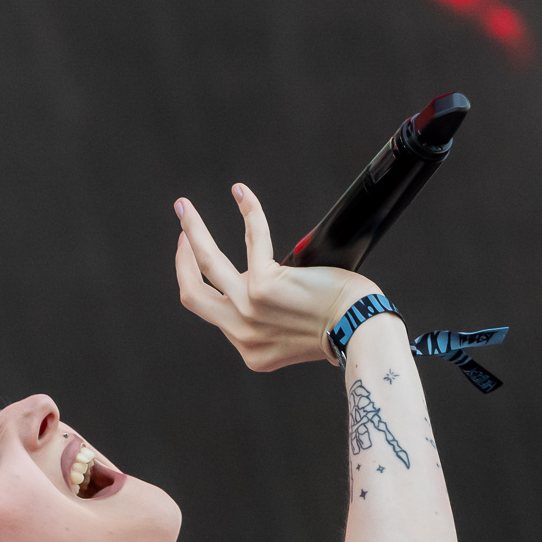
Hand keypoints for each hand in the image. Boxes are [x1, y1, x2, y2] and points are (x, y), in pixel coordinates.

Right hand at [172, 184, 379, 371]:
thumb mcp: (294, 336)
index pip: (214, 314)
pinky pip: (252, 237)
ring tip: (184, 207)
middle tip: (182, 232)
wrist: (360, 331)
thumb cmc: (340, 327)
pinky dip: (248, 210)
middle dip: (181, 260)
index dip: (203, 285)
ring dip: (192, 230)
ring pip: (206, 263)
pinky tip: (241, 193)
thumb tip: (261, 283)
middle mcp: (243, 333)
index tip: (199, 261)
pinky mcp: (265, 284)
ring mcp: (250, 309)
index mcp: (250, 349)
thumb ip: (272, 320)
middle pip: (192, 294)